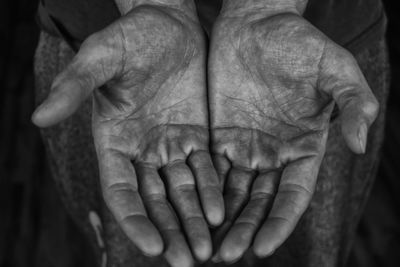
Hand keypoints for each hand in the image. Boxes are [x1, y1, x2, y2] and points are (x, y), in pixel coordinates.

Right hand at [32, 3, 223, 265]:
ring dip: (194, 221)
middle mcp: (142, 151)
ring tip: (208, 251)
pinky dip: (213, 192)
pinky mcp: (197, 136)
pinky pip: (206, 170)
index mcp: (113, 141)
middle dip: (170, 232)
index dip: (135, 220)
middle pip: (155, 201)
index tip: (152, 247)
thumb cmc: (129, 36)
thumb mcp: (100, 57)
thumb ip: (74, 86)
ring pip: (183, 192)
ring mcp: (171, 145)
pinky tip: (223, 215)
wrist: (167, 23)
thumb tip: (38, 117)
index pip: (122, 191)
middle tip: (187, 262)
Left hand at [208, 8, 378, 262]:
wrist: (256, 23)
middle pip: (257, 203)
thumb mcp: (335, 68)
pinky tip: (189, 212)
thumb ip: (353, 103)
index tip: (263, 248)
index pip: (291, 196)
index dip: (279, 222)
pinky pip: (207, 170)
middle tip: (225, 257)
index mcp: (303, 148)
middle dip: (243, 231)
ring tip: (203, 246)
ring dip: (219, 220)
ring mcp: (243, 147)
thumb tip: (359, 145)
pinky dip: (201, 192)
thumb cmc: (298, 42)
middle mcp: (273, 154)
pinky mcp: (216, 135)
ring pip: (231, 193)